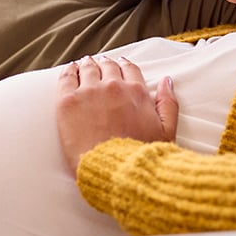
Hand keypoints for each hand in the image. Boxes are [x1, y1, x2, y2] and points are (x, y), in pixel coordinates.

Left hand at [56, 56, 177, 172]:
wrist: (113, 171)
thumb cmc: (140, 157)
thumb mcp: (166, 132)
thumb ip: (168, 103)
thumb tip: (166, 81)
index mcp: (137, 92)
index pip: (129, 69)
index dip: (123, 65)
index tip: (119, 64)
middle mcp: (114, 86)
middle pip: (107, 67)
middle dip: (104, 64)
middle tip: (99, 64)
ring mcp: (90, 92)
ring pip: (88, 69)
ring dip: (87, 65)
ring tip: (83, 65)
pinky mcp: (69, 101)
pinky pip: (67, 77)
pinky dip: (69, 71)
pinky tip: (70, 70)